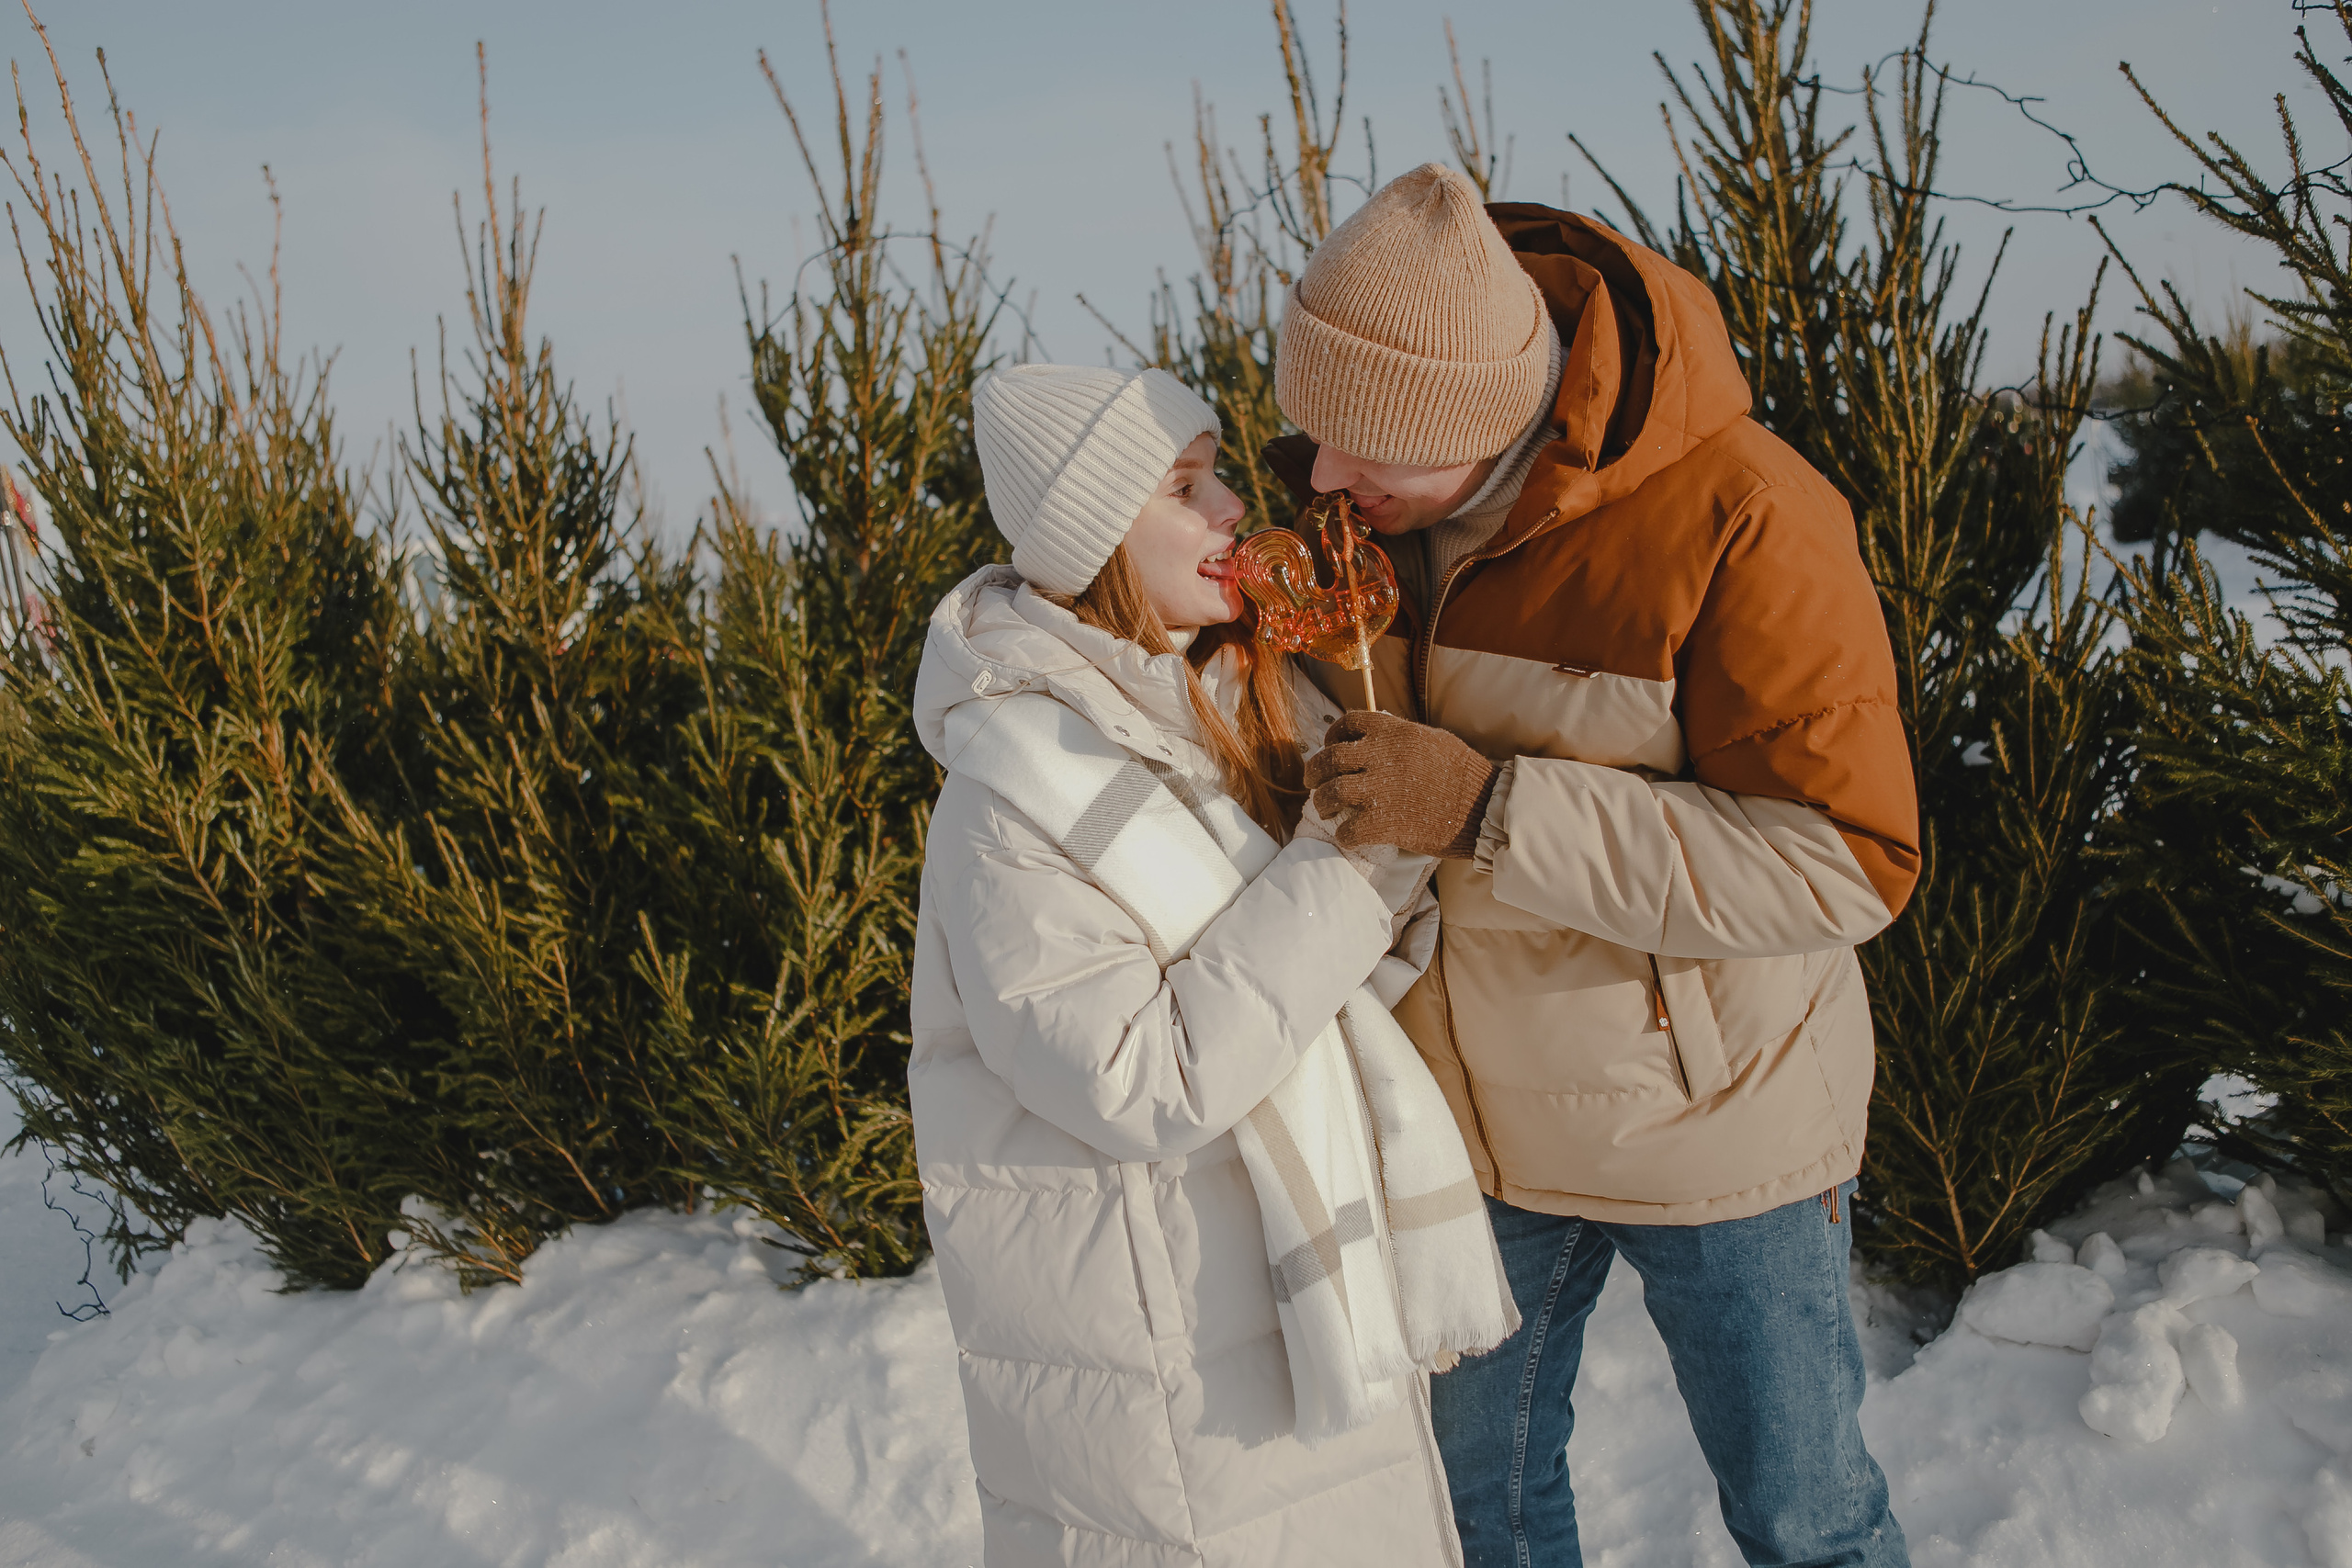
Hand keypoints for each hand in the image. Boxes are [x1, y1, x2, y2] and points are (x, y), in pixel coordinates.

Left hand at [1303, 711, 1499, 859]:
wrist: (1483, 807)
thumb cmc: (1464, 773)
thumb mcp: (1431, 739)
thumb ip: (1400, 737)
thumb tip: (1377, 741)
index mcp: (1393, 732)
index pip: (1348, 723)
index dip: (1332, 736)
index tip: (1329, 746)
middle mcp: (1381, 756)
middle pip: (1330, 758)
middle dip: (1314, 771)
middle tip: (1312, 782)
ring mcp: (1381, 790)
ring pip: (1331, 792)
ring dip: (1322, 802)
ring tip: (1326, 810)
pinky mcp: (1385, 823)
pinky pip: (1348, 830)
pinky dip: (1344, 835)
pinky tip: (1349, 836)